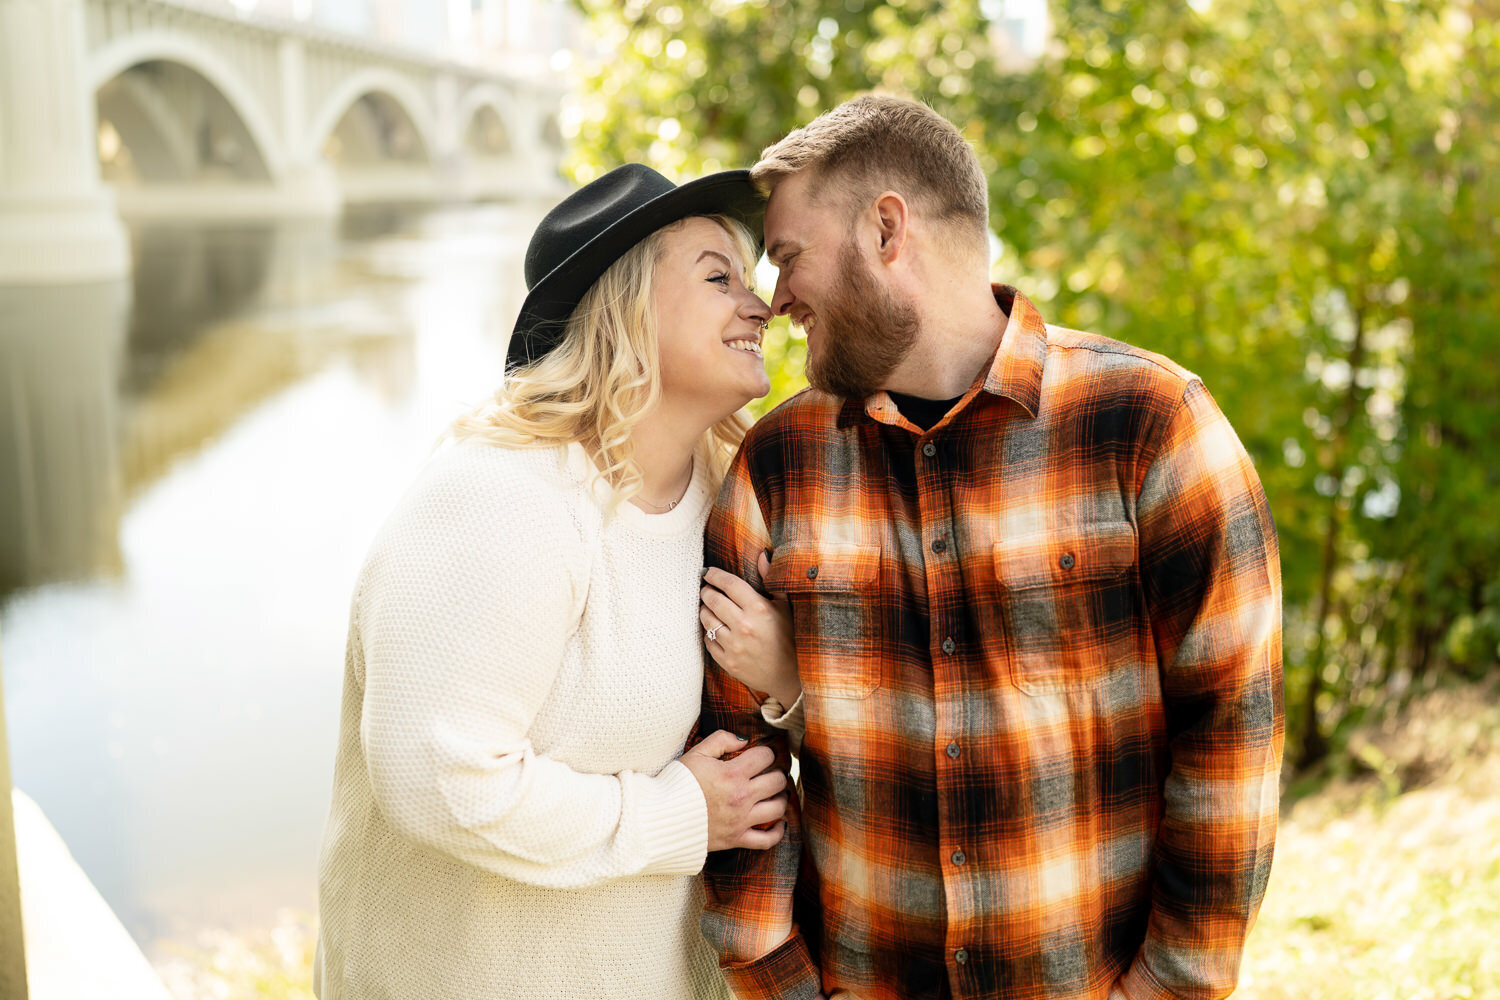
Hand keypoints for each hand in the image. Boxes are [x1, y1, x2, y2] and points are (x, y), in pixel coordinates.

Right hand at [679, 730, 788, 851]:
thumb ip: (721, 740)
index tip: (761, 756)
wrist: (660, 817)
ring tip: (775, 794)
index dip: (766, 753)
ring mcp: (740, 820)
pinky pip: (767, 841)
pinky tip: (778, 823)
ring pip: (778, 809)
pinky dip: (777, 832)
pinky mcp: (736, 839)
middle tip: (770, 774)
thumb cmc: (677, 783)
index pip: (766, 757)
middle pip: (777, 781)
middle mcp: (741, 797)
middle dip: (776, 774)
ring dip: (780, 799)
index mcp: (732, 774)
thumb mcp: (696, 753)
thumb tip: (744, 741)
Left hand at [701, 552, 800, 707]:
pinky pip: (707, 641)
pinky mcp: (728, 662)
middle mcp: (744, 626)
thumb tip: (762, 554)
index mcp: (759, 609)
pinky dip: (708, 632)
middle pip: (713, 600)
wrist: (790, 676)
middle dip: (706, 591)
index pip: (729, 584)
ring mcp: (734, 646)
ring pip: (706, 620)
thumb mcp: (784, 606)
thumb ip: (771, 579)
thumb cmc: (789, 637)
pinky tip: (714, 628)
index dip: (715, 575)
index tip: (707, 572)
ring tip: (708, 607)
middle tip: (706, 589)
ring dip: (704, 610)